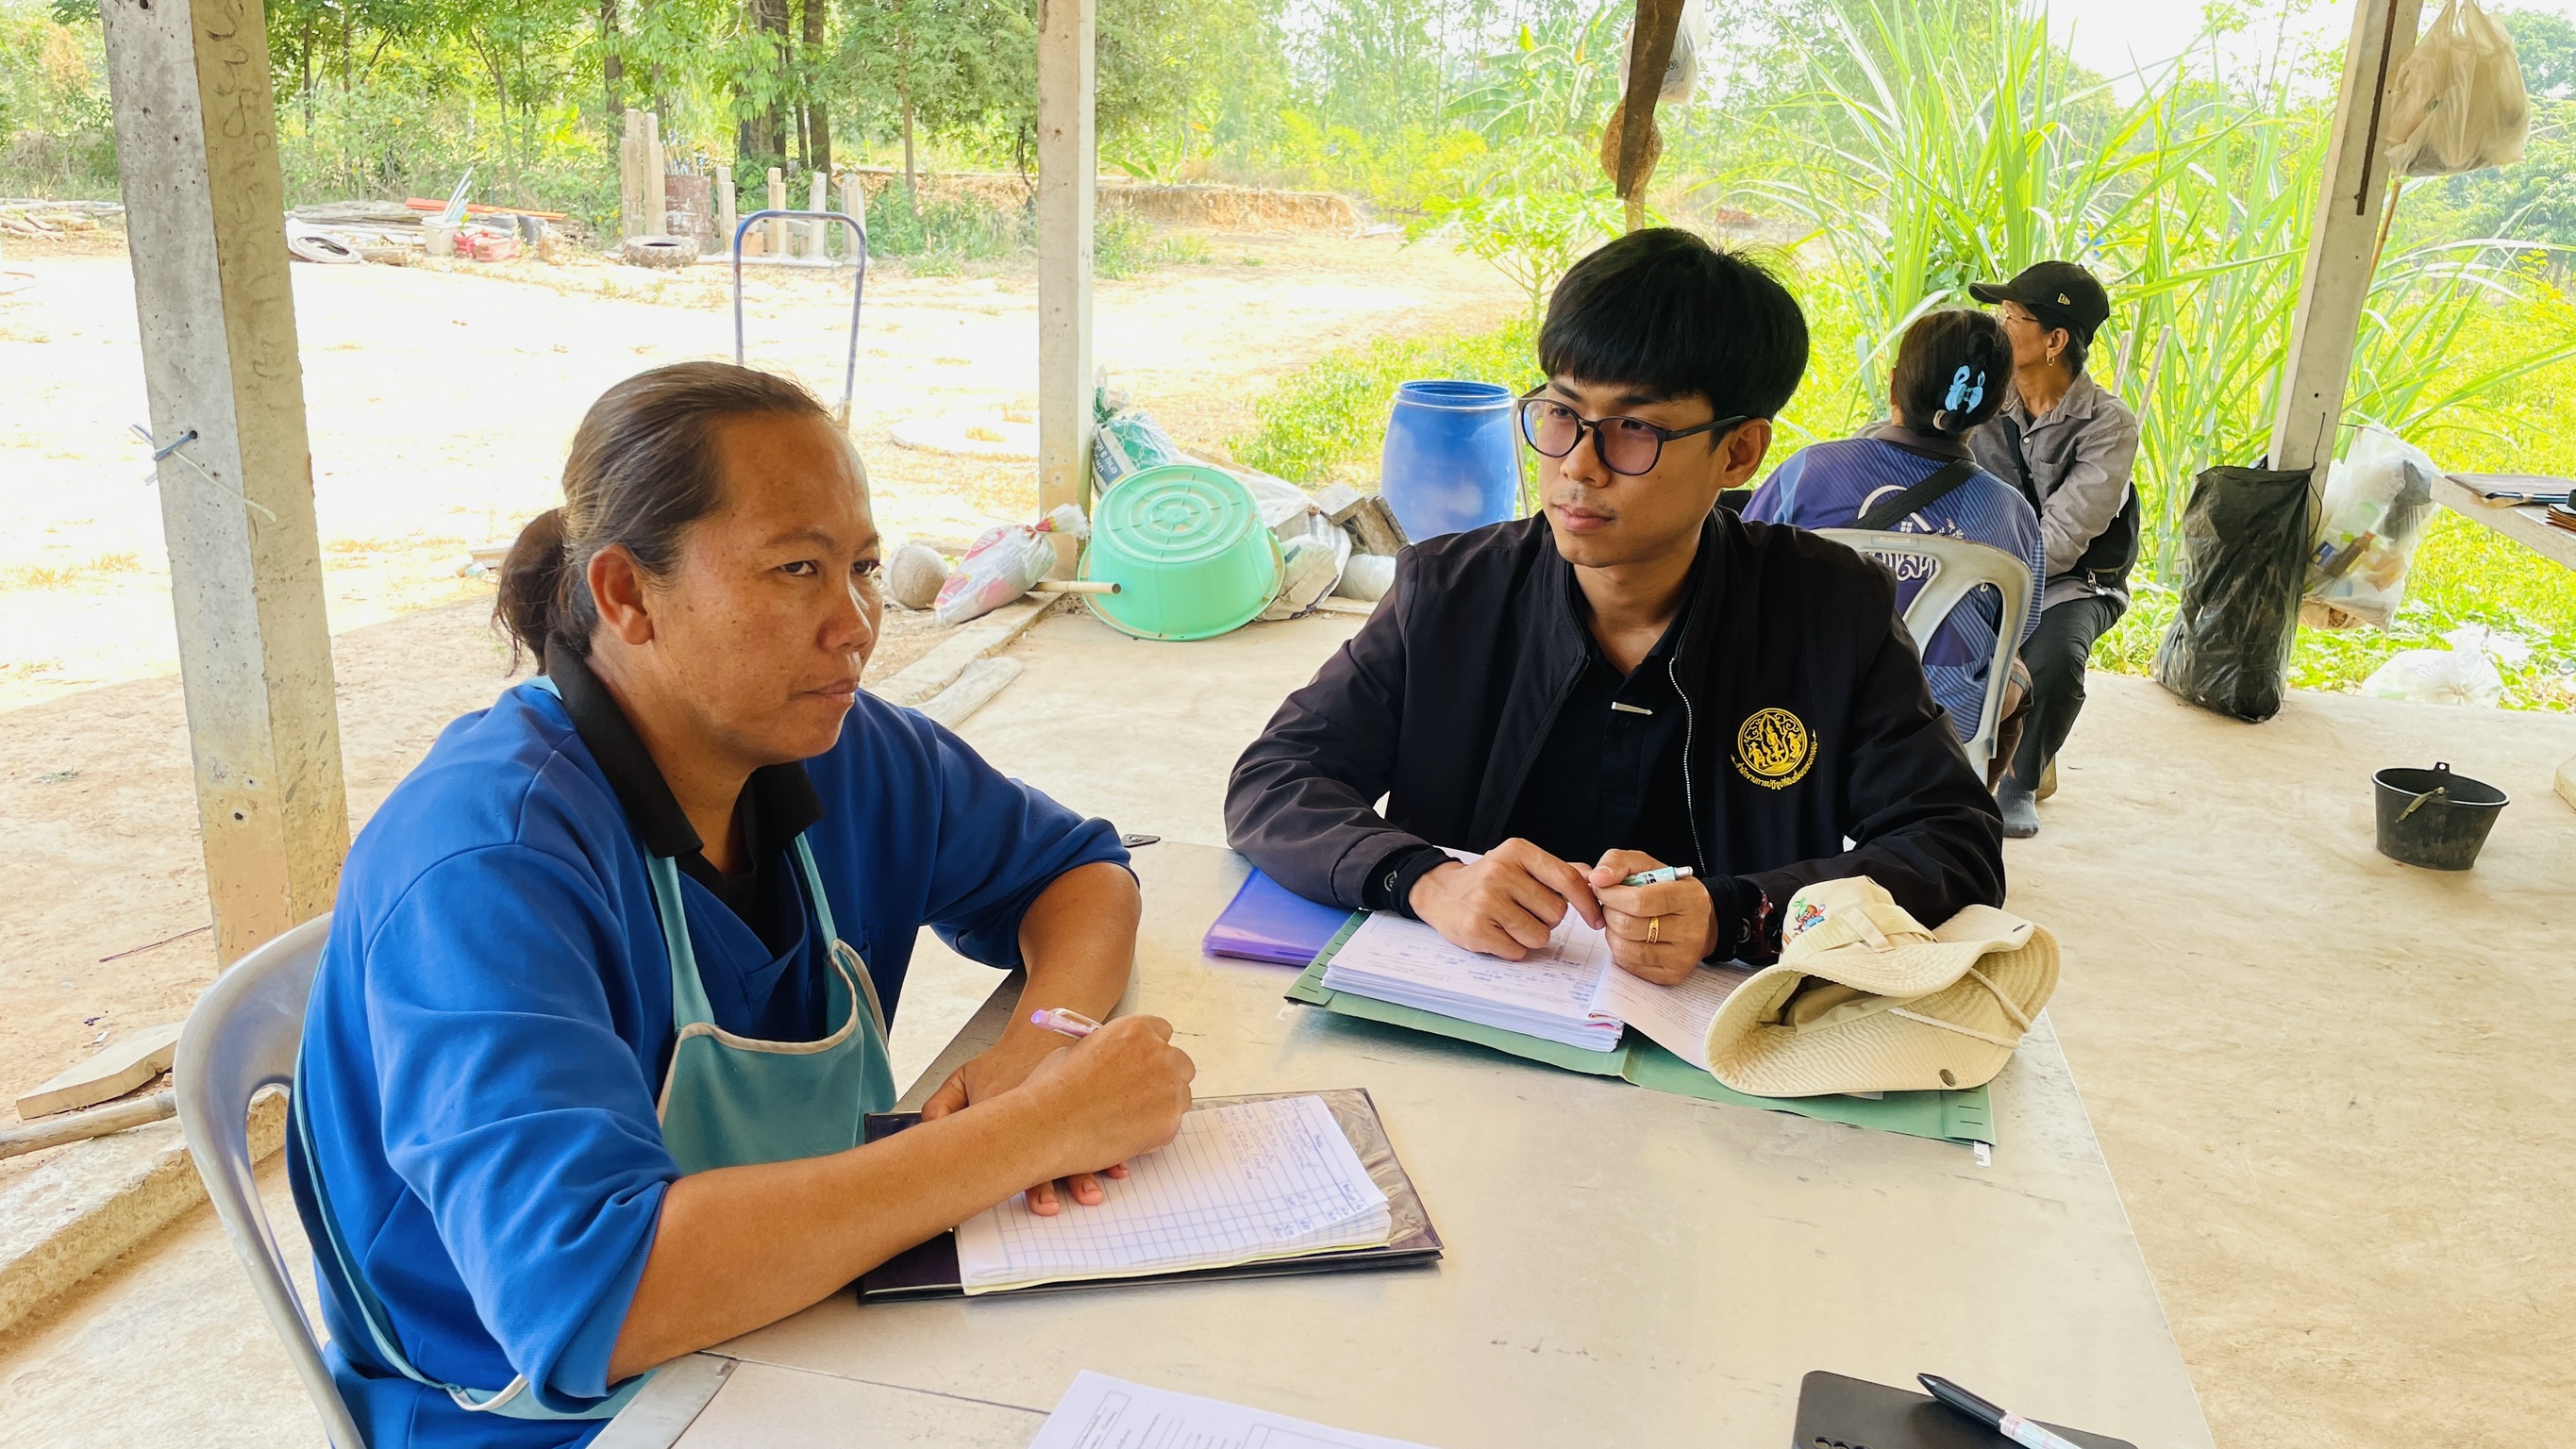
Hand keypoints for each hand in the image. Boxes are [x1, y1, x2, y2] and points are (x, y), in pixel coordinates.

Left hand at [922, 1026, 1125, 1212]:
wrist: (1046, 1029)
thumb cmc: (1005, 1061)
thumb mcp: (965, 1077)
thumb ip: (941, 1105)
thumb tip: (926, 1133)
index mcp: (1006, 1111)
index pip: (1006, 1151)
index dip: (1013, 1178)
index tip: (1021, 1199)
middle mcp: (1038, 1115)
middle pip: (1043, 1154)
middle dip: (1047, 1185)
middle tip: (1049, 1207)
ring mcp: (1068, 1112)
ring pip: (1078, 1146)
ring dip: (1086, 1172)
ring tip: (1092, 1193)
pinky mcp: (1090, 1110)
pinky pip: (1104, 1132)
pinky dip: (1113, 1151)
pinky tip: (1119, 1165)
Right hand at [1011, 1016, 1195, 1214]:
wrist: (1047, 1124)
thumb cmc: (1053, 1089)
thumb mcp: (1078, 1050)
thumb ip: (1109, 1052)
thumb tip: (1118, 1062)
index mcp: (1135, 1029)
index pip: (1163, 1032)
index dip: (1152, 1051)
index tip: (1144, 1064)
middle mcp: (1158, 1053)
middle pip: (1181, 1063)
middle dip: (1164, 1078)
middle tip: (1141, 1096)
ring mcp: (1167, 1086)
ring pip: (1180, 1096)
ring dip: (1162, 1106)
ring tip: (1129, 1120)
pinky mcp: (1169, 1120)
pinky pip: (1172, 1125)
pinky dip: (1155, 1132)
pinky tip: (1126, 1135)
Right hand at [1406, 838, 1600, 959]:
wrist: (1440, 892)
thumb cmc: (1490, 880)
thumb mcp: (1520, 864)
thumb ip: (1558, 871)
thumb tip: (1596, 878)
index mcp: (1517, 851)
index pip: (1567, 879)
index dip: (1588, 903)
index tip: (1596, 919)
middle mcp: (1500, 872)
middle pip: (1556, 913)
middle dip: (1548, 920)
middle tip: (1525, 912)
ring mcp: (1485, 901)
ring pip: (1539, 936)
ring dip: (1530, 937)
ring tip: (1510, 923)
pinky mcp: (1475, 929)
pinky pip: (1516, 951)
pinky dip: (1512, 949)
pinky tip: (1496, 933)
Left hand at [1588, 850, 1716, 983]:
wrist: (1702, 921)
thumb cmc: (1669, 890)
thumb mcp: (1648, 866)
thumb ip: (1619, 862)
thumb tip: (1597, 878)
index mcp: (1689, 898)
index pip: (1639, 901)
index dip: (1612, 895)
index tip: (1603, 889)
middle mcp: (1690, 931)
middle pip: (1628, 925)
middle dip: (1609, 912)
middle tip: (1612, 905)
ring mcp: (1682, 957)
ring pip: (1624, 948)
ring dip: (1612, 932)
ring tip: (1621, 920)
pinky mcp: (1671, 975)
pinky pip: (1628, 964)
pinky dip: (1620, 949)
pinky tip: (1630, 937)